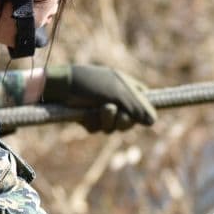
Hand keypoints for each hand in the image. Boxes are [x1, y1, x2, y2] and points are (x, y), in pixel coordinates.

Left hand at [42, 65, 156, 132]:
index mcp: (125, 86)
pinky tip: (86, 114)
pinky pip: (98, 129)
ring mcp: (101, 109)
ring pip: (115, 127)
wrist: (60, 88)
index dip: (144, 109)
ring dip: (108, 120)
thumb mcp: (117, 93)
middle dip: (124, 119)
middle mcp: (115, 98)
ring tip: (100, 109)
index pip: (144, 100)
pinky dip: (94, 123)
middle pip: (131, 120)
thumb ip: (137, 107)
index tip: (143, 116)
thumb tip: (153, 121)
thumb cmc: (90, 84)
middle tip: (116, 111)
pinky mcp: (88, 118)